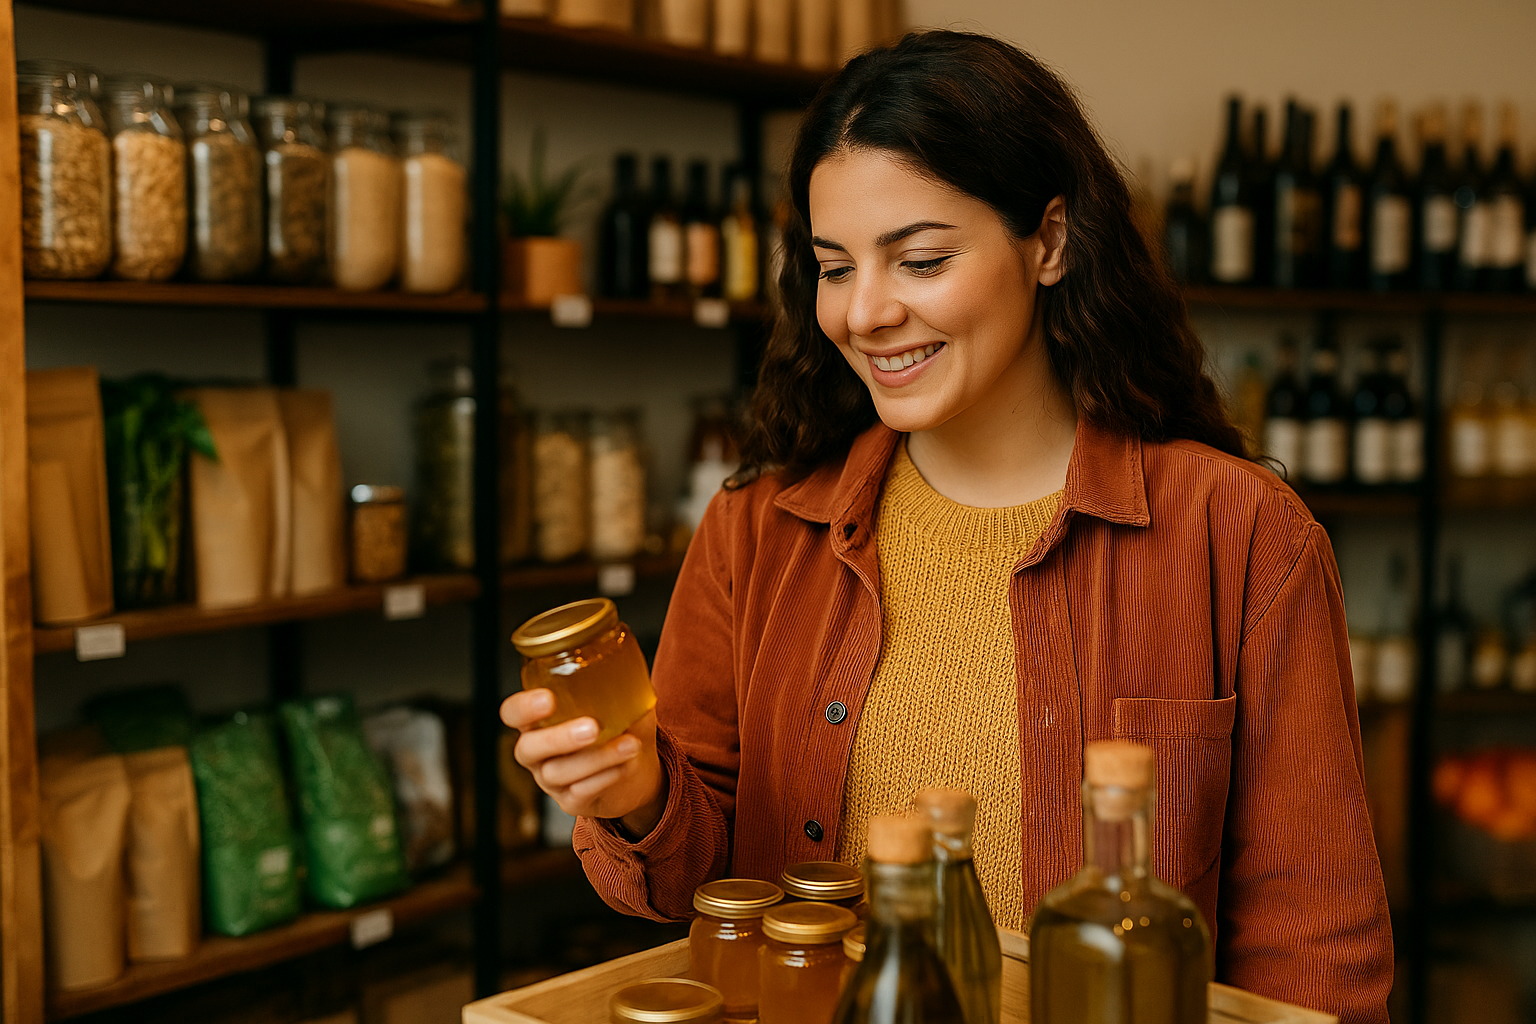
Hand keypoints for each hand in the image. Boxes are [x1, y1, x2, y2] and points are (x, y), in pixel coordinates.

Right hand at [501, 689, 666, 837]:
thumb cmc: (622, 728)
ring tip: (630, 744)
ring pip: (560, 772)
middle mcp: (536, 751)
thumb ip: (621, 684)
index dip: (523, 707)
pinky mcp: (570, 802)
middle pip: (528, 748)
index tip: (549, 698)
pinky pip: (581, 792)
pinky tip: (628, 764)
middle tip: (592, 728)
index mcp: (538, 720)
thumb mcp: (623, 702)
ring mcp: (550, 780)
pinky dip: (606, 776)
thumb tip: (632, 664)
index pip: (512, 712)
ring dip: (597, 758)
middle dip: (558, 738)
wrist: (638, 773)